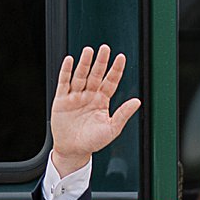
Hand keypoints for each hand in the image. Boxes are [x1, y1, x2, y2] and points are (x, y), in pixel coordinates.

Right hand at [50, 45, 140, 176]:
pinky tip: (69, 61)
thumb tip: (137, 101)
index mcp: (102, 101)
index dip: (115, 70)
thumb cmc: (92, 141)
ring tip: (88, 51)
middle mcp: (89, 95)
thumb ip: (123, 114)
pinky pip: (64, 83)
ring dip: (84, 64)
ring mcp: (75, 96)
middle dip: (100, 62)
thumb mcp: (111, 129)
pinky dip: (66, 72)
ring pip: (81, 76)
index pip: (111, 81)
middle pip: (96, 75)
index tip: (121, 57)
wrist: (73, 150)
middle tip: (105, 48)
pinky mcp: (62, 100)